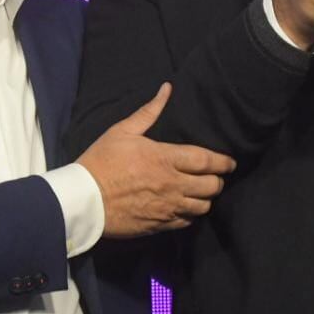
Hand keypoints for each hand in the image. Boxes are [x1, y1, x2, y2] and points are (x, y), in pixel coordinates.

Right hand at [76, 84, 236, 237]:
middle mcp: (171, 184)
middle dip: (218, 180)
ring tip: (202, 192)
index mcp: (165, 158)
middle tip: (216, 176)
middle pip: (211, 186)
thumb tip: (167, 89)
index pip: (206, 161)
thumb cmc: (101, 161)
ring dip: (206, 198)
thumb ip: (149, 111)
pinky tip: (185, 207)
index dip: (223, 162)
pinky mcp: (159, 225)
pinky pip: (186, 222)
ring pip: (202, 207)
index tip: (230, 162)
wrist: (83, 199)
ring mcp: (167, 207)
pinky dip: (191, 214)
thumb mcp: (123, 130)